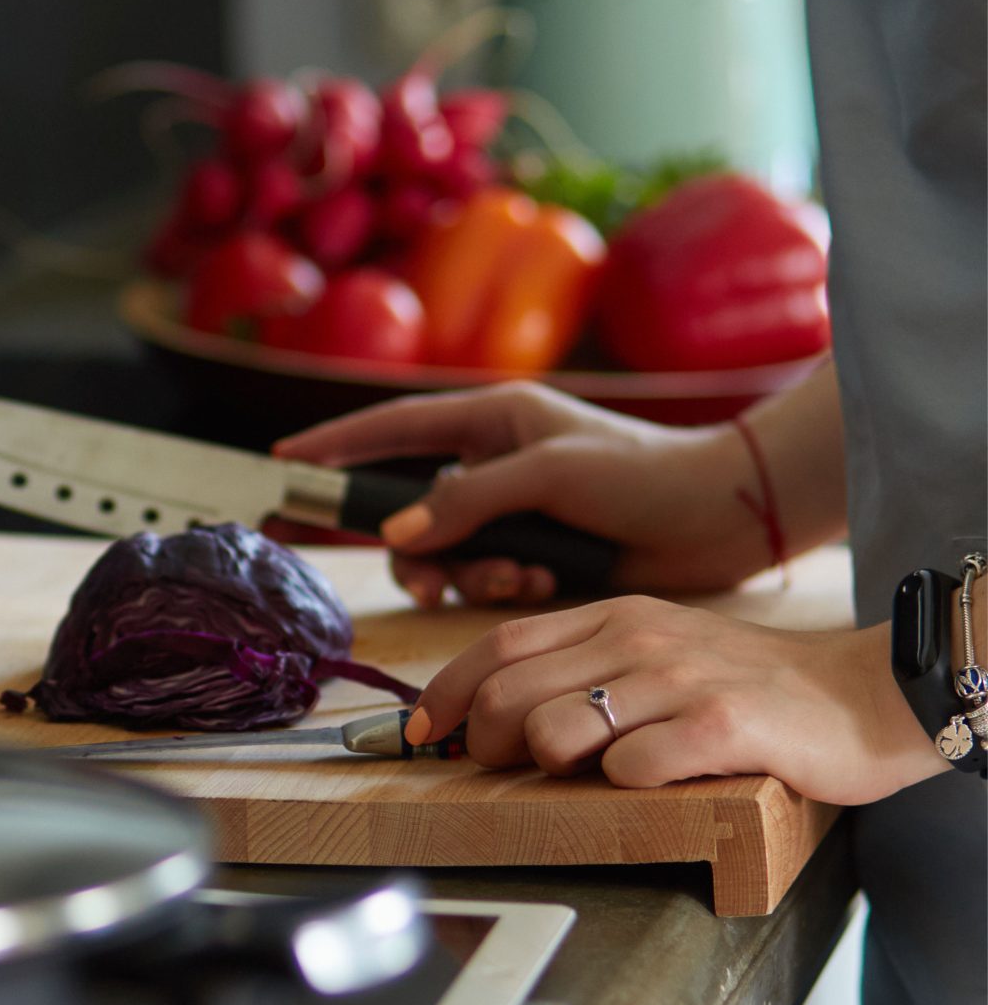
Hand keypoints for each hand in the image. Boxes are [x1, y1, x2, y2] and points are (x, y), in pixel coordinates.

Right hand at [273, 383, 765, 607]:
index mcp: (493, 419)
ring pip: (441, 551)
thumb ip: (468, 501)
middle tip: (424, 580)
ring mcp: (510, 509)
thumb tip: (398, 534)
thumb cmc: (644, 474)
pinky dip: (500, 584)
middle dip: (414, 548)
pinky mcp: (532, 550)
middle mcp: (492, 462)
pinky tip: (540, 580)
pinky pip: (481, 574)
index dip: (336, 445)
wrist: (721, 518)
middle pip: (407, 507)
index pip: (394, 427)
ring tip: (511, 579)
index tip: (283, 463)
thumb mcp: (549, 474)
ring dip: (465, 573)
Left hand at [406, 597, 943, 804]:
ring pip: (553, 732)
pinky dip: (626, 787)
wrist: (866, 693)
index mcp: (616, 617)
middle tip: (507, 770)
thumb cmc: (749, 688)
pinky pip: (628, 768)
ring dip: (554, 769)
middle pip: (507, 696)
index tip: (421, 733)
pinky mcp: (721, 726)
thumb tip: (486, 715)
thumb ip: (581, 671)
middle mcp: (640, 639)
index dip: (443, 694)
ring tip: (596, 772)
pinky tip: (660, 780)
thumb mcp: (657, 654)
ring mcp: (680, 680)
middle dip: (483, 745)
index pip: (496, 646)